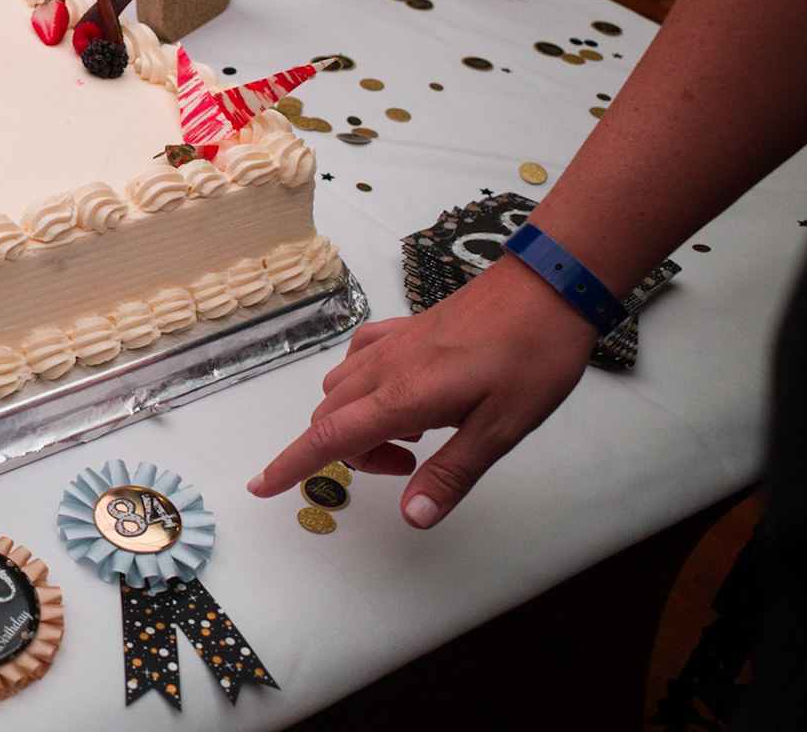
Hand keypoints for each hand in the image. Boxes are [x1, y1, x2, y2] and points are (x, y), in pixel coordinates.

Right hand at [247, 254, 599, 527]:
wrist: (546, 288)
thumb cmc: (531, 356)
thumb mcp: (501, 429)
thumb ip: (451, 475)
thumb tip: (413, 518)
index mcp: (402, 398)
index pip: (328, 438)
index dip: (290, 465)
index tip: (260, 486)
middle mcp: (384, 368)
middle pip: (330, 419)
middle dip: (350, 454)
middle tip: (410, 465)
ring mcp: (391, 343)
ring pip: (339, 389)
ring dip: (356, 422)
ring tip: (415, 433)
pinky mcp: (404, 327)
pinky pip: (357, 358)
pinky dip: (361, 385)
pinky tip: (399, 390)